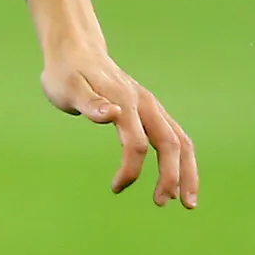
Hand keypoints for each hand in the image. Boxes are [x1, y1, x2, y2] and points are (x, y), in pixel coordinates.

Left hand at [42, 46, 198, 207]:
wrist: (76, 51)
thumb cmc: (67, 73)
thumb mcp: (69, 87)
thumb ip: (90, 103)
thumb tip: (113, 115)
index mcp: (125, 101)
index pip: (137, 142)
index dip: (131, 168)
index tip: (115, 187)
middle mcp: (145, 104)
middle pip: (171, 143)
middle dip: (172, 176)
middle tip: (161, 203)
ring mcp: (151, 107)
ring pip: (180, 141)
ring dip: (186, 172)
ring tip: (187, 203)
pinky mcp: (151, 112)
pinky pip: (175, 138)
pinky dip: (181, 161)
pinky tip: (178, 183)